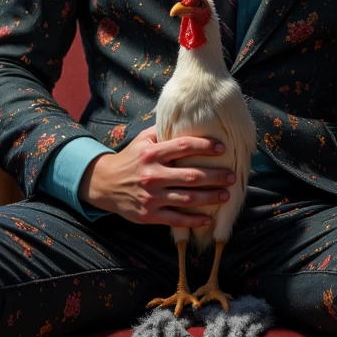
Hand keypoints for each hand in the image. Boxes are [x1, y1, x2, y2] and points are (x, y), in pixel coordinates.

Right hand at [79, 126, 235, 228]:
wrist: (103, 184)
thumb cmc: (129, 159)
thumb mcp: (142, 140)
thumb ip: (162, 131)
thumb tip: (186, 117)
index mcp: (152, 154)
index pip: (184, 147)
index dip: (205, 146)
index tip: (222, 148)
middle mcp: (152, 175)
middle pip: (191, 176)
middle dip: (216, 176)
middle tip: (232, 176)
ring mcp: (151, 196)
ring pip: (187, 198)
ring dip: (210, 197)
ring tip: (226, 195)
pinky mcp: (149, 214)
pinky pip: (176, 219)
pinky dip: (194, 220)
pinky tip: (208, 218)